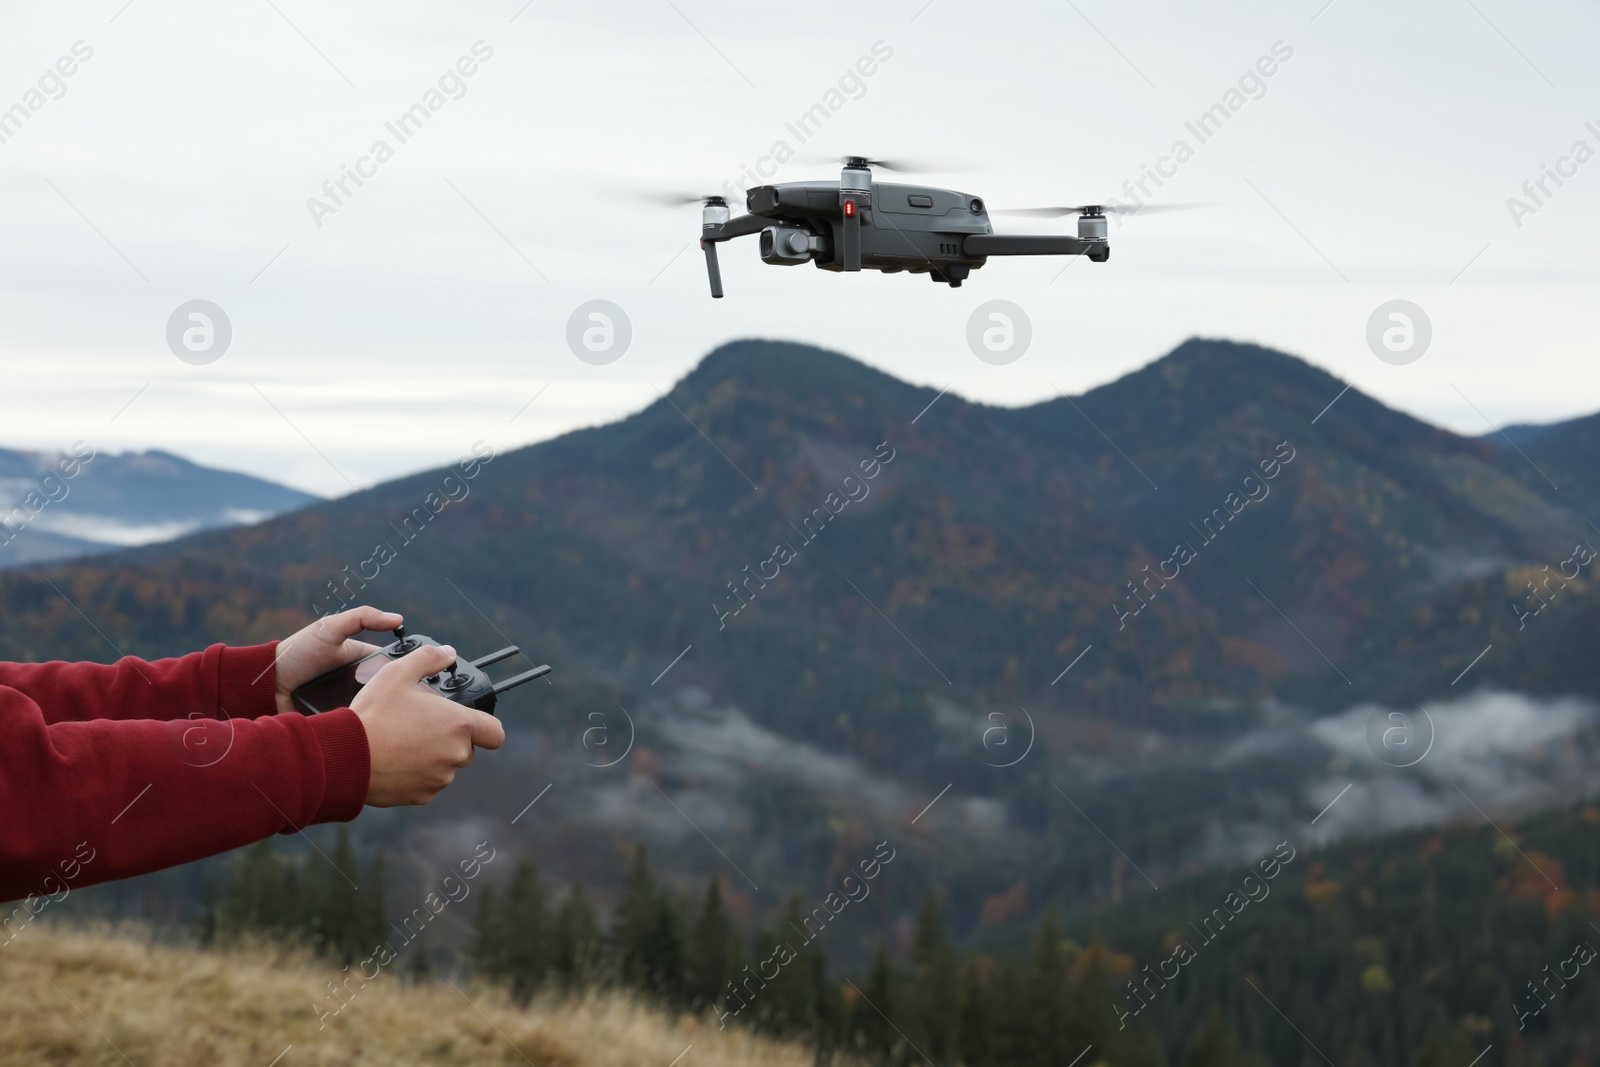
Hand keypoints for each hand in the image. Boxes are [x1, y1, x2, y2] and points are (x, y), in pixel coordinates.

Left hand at [273, 606, 402, 716]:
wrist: (266, 684)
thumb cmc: (298, 652)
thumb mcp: (330, 628)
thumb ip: (362, 618)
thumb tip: (398, 619)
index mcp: (360, 663)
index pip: (390, 668)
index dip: (403, 672)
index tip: (415, 677)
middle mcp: (357, 685)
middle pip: (384, 692)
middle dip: (392, 697)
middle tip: (401, 703)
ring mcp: (347, 705)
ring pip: (373, 712)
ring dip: (378, 715)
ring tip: (386, 721)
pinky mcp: (336, 724)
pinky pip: (354, 728)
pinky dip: (360, 728)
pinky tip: (367, 731)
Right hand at [350, 643, 504, 806]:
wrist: (343, 757)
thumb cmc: (373, 714)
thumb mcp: (397, 673)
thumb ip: (428, 658)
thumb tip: (447, 652)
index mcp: (458, 725)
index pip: (494, 733)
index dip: (485, 726)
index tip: (469, 721)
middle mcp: (455, 755)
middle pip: (467, 748)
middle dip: (450, 737)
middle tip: (422, 724)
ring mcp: (439, 779)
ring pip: (446, 766)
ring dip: (433, 756)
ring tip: (403, 741)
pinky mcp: (421, 796)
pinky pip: (427, 784)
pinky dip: (416, 774)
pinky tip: (394, 760)